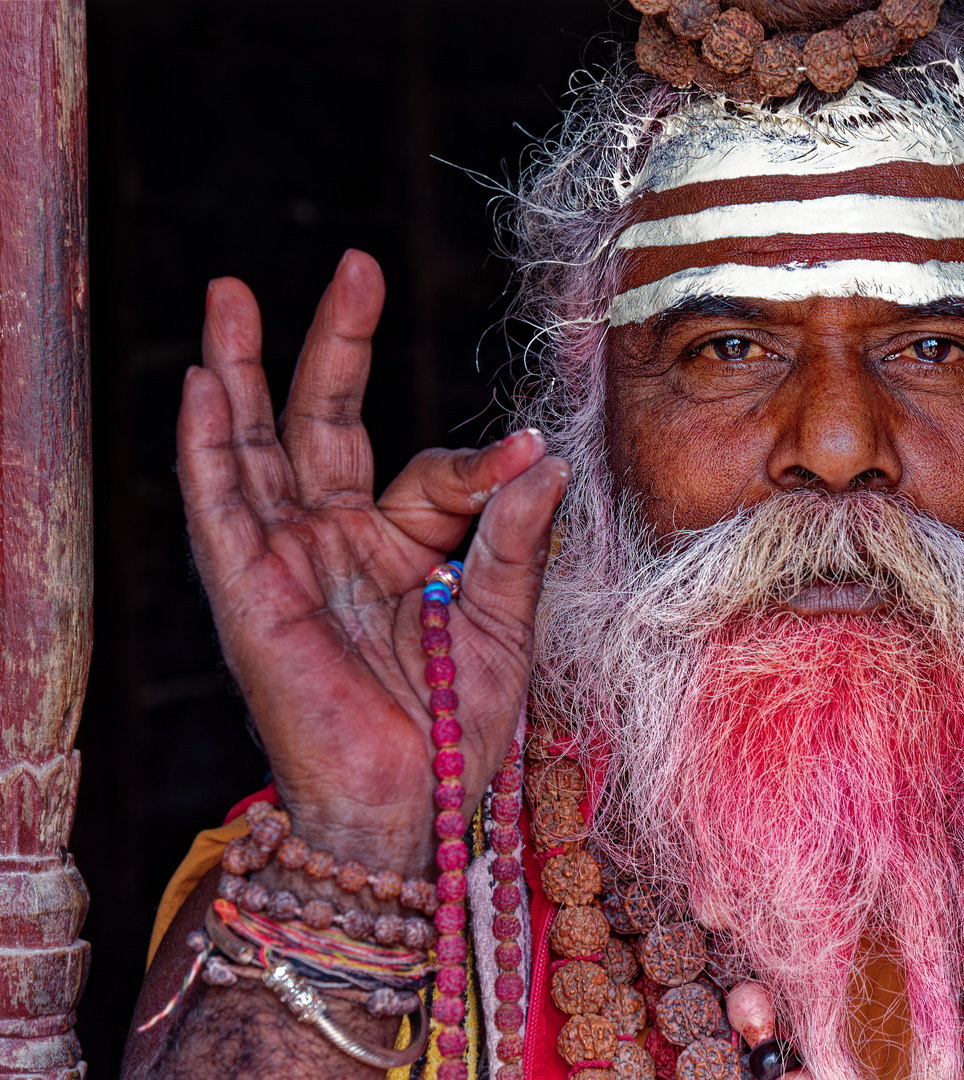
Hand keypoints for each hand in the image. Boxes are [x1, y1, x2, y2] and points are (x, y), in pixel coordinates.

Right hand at [176, 250, 568, 875]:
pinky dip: (207, 447)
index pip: (431, 471)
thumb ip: (513, 534)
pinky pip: (222, 512)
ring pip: (254, 449)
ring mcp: (286, 565)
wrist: (417, 808)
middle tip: (355, 264)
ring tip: (232, 295)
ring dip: (241, 371)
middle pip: (320, 423)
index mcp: (399, 545)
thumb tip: (540, 449)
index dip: (480, 463)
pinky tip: (201, 383)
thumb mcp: (504, 618)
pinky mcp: (251, 597)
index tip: (530, 458)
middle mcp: (335, 543)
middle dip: (332, 344)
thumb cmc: (460, 728)